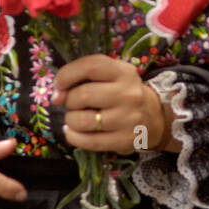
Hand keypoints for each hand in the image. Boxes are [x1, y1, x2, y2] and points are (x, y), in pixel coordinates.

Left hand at [51, 54, 173, 155]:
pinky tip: (74, 132)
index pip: (90, 66)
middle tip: (72, 104)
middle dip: (69, 101)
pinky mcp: (125, 140)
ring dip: (71, 120)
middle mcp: (129, 94)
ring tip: (75, 118)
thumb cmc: (121, 93)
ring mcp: (129, 118)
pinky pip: (89, 141)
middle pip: (84, 95)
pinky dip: (73, 137)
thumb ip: (84, 77)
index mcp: (124, 72)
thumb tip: (57, 96)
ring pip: (83, 120)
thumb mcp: (110, 75)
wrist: (152, 116)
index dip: (66, 75)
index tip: (59, 86)